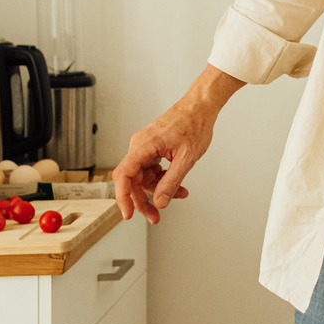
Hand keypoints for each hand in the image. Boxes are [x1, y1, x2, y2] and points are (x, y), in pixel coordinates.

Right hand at [113, 65, 243, 222]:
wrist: (201, 106)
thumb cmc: (195, 125)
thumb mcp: (186, 159)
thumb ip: (171, 182)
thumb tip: (159, 202)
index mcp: (143, 146)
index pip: (123, 175)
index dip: (122, 197)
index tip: (128, 214)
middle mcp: (139, 145)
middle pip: (133, 180)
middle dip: (144, 200)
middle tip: (155, 217)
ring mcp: (145, 146)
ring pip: (144, 176)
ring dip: (159, 189)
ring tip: (181, 195)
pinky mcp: (152, 147)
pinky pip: (151, 169)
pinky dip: (163, 179)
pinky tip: (179, 185)